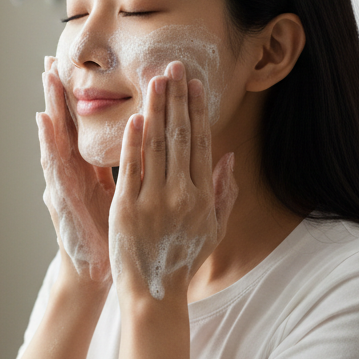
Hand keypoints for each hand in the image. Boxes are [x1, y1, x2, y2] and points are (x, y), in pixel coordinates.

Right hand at [37, 58, 115, 284]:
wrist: (101, 271)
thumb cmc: (117, 236)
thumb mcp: (130, 196)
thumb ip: (137, 169)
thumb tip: (154, 148)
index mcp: (92, 169)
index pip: (89, 126)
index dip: (86, 98)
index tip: (84, 68)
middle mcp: (75, 171)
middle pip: (68, 124)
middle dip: (61, 91)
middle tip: (53, 58)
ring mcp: (65, 182)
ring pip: (57, 136)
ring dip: (50, 105)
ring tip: (47, 76)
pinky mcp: (61, 197)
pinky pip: (54, 165)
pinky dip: (47, 141)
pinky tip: (43, 119)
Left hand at [109, 61, 237, 301]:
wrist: (155, 293)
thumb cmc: (182, 260)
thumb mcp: (212, 228)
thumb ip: (223, 192)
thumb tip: (229, 157)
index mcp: (203, 196)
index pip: (202, 143)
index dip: (198, 110)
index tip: (195, 83)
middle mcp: (182, 194)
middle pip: (181, 136)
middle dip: (177, 98)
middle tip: (173, 66)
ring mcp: (155, 201)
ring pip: (157, 146)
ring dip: (157, 110)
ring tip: (155, 80)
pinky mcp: (129, 208)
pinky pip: (132, 168)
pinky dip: (134, 142)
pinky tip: (136, 118)